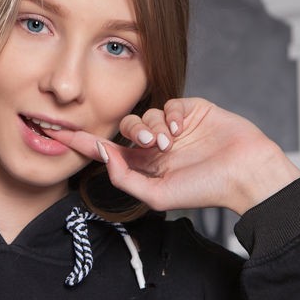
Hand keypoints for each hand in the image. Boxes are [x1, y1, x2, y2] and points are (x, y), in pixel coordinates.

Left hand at [50, 98, 299, 214]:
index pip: (105, 150)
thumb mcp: (158, 195)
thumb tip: (102, 155)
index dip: (81, 140)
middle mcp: (156, 145)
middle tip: (152, 144)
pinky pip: (170, 104)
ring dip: (155, 125)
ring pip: (147, 113)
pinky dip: (173, 115)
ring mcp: (173, 127)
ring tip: (172, 142)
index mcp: (144, 166)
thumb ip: (125, 178)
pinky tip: (184, 129)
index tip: (54, 131)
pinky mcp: (192, 111)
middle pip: (126, 127)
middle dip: (133, 132)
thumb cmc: (205, 190)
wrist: (245, 173)